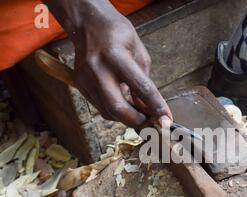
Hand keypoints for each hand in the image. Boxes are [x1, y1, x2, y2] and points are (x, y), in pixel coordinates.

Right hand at [43, 0, 172, 127]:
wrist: (88, 24)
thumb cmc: (117, 34)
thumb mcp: (139, 53)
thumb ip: (145, 82)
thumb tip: (150, 108)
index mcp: (116, 57)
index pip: (141, 88)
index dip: (156, 107)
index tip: (166, 120)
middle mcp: (98, 70)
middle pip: (118, 108)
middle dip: (137, 121)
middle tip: (151, 122)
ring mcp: (86, 80)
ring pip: (108, 112)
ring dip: (127, 118)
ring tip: (140, 114)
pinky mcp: (80, 86)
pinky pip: (100, 108)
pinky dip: (115, 112)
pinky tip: (125, 106)